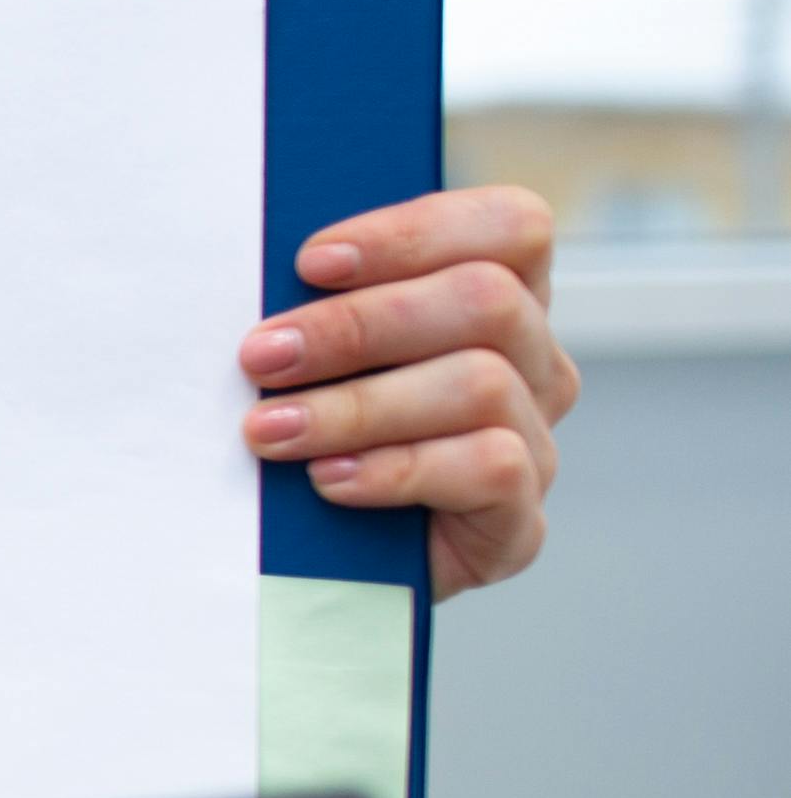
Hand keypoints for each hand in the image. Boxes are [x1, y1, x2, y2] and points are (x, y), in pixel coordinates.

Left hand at [240, 186, 577, 595]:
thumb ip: (317, 306)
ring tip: (269, 430)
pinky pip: (489, 468)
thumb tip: (268, 267)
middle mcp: (535, 365)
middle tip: (262, 356)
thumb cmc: (299, 435)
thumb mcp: (309, 360)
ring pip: (481, 384)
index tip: (312, 262)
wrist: (304, 569)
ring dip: (358, 405)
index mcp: (500, 301)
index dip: (416, 232)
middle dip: (357, 325)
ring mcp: (536, 444)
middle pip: (487, 301)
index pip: (512, 228)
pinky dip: (395, 468)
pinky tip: (328, 480)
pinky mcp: (520, 523)